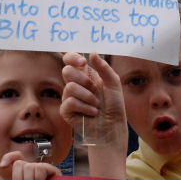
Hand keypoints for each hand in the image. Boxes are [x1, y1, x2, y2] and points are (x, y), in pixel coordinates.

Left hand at [0, 151, 61, 179]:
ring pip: (29, 167)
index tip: (3, 166)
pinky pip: (40, 168)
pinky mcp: (52, 170)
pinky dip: (39, 178)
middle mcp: (31, 168)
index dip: (9, 157)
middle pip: (19, 163)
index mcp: (21, 171)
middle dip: (19, 178)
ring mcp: (41, 168)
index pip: (15, 156)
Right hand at [60, 52, 127, 178]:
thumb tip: (92, 53)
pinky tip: (93, 112)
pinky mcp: (66, 111)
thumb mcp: (113, 82)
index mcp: (85, 74)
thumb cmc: (114, 104)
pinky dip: (85, 107)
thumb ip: (103, 67)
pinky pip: (70, 102)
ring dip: (88, 96)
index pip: (71, 60)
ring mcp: (69, 97)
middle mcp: (75, 83)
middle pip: (67, 71)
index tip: (82, 61)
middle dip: (83, 80)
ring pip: (70, 87)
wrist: (112, 126)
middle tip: (95, 89)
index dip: (72, 57)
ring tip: (97, 104)